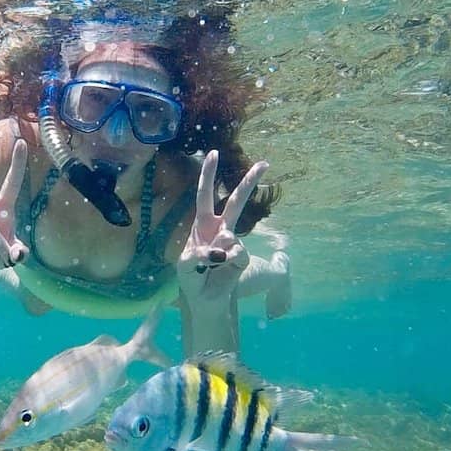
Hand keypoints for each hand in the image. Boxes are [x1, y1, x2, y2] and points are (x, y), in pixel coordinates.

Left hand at [177, 151, 268, 302]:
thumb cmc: (191, 276)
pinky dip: (224, 262)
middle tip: (265, 163)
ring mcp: (232, 242)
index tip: (213, 153)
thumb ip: (197, 254)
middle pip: (236, 201)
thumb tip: (220, 248)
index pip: (205, 194)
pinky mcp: (241, 258)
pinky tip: (219, 268)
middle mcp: (220, 228)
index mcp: (202, 223)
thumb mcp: (185, 264)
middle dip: (250, 182)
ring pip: (230, 235)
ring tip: (206, 265)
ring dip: (213, 253)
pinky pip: (236, 254)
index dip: (208, 174)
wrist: (203, 298)